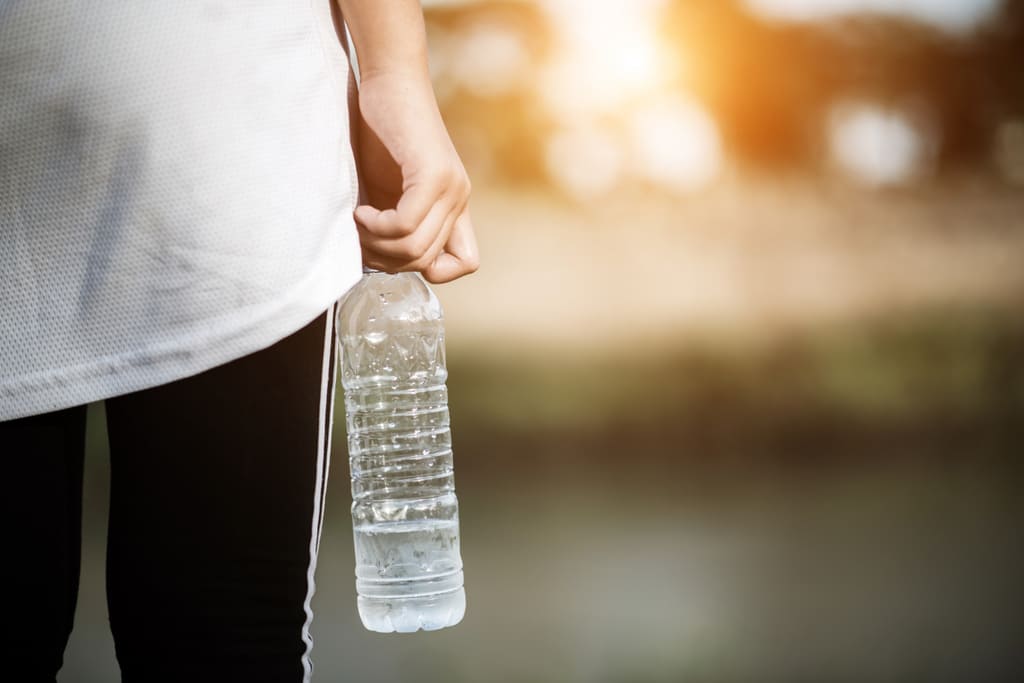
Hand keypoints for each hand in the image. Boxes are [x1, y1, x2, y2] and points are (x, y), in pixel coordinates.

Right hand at [352, 71, 478, 283]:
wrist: (387, 79)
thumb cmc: (378, 131)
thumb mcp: (387, 189)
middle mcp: (459, 199)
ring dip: (377, 245)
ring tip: (357, 221)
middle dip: (386, 259)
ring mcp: (451, 188)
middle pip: (425, 262)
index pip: (467, 262)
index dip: (428, 269)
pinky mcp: (433, 174)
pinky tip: (360, 210)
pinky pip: (405, 224)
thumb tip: (374, 261)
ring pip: (415, 249)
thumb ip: (391, 223)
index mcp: (453, 205)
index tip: (392, 250)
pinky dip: (376, 226)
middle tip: (360, 236)